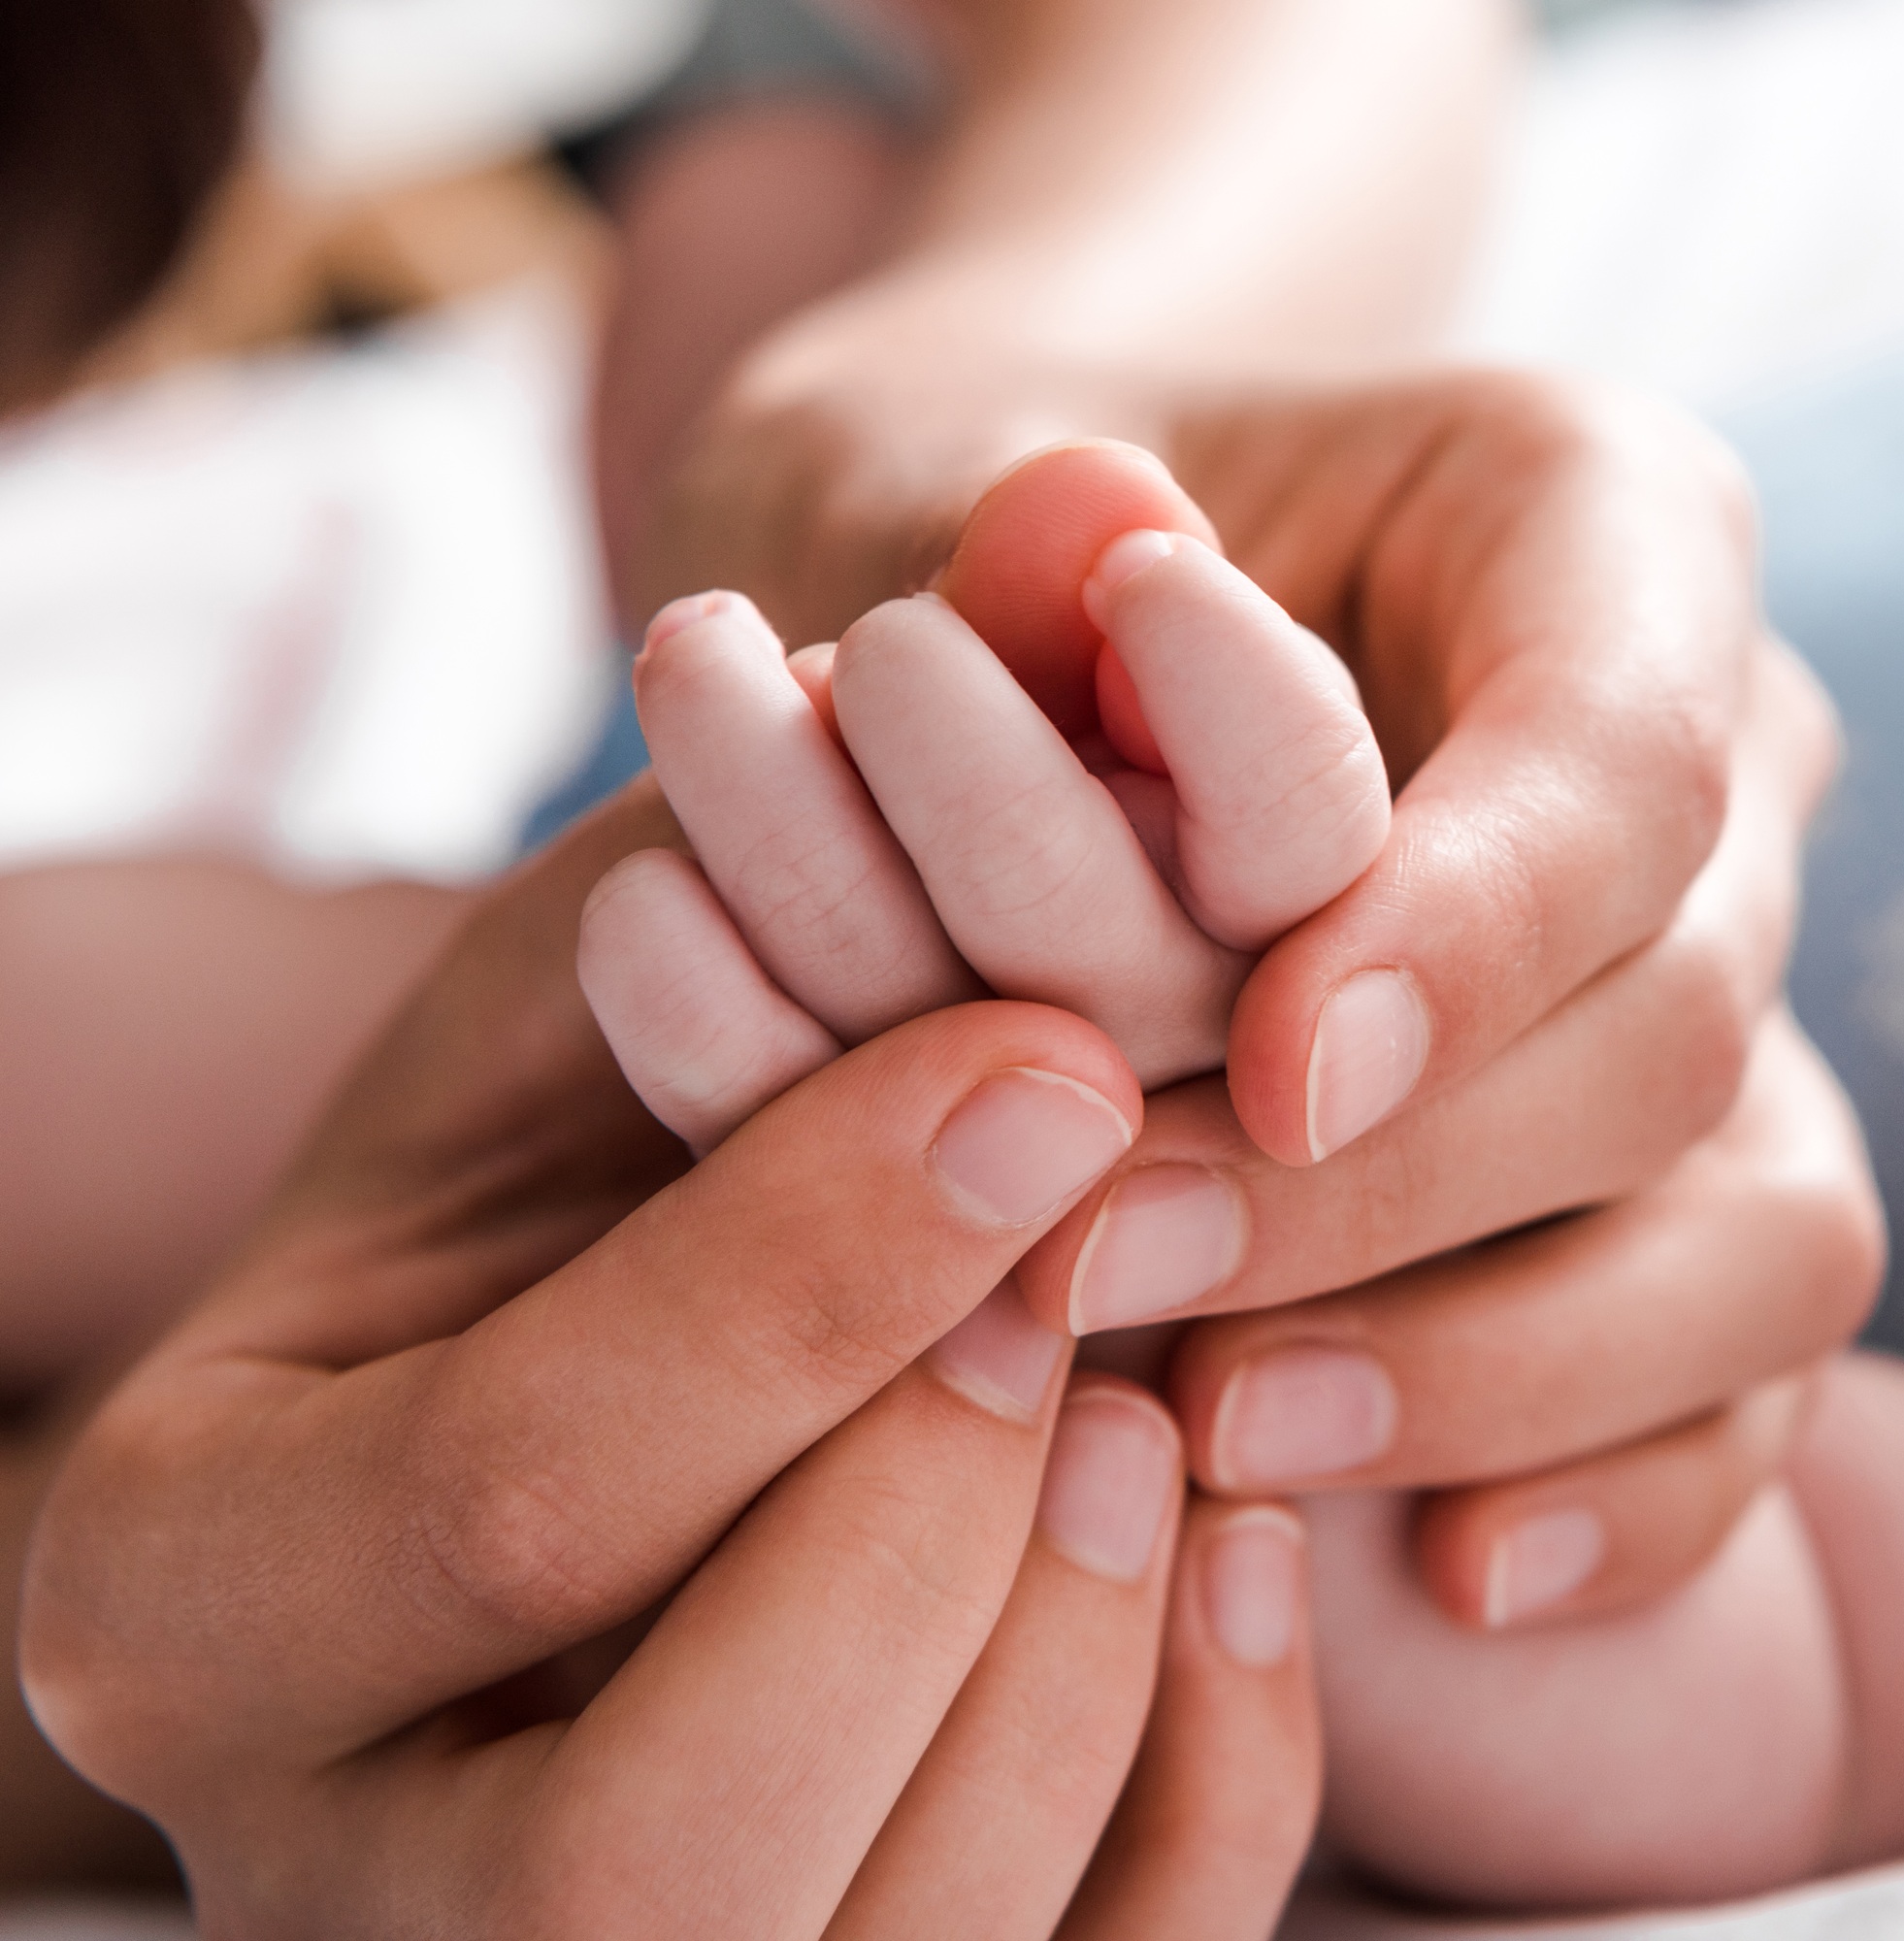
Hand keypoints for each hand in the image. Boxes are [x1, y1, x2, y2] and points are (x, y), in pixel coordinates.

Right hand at [21, 785, 1319, 1936]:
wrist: (577, 1357)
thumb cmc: (573, 1144)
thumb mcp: (619, 972)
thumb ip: (803, 805)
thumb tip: (1099, 522)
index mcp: (196, 1584)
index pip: (514, 1496)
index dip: (808, 1275)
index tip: (1050, 1062)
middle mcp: (337, 1858)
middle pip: (658, 1848)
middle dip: (932, 1528)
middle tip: (1107, 1266)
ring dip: (1081, 1669)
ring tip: (1170, 1406)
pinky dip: (1193, 1794)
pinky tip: (1242, 1557)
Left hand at [596, 401, 1881, 1627]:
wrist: (990, 645)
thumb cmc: (950, 537)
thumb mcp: (916, 478)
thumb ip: (991, 530)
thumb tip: (1090, 552)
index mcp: (1576, 525)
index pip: (1617, 744)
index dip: (1471, 929)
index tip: (1272, 1069)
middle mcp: (1689, 759)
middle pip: (1663, 1012)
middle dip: (1391, 1182)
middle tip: (1096, 1266)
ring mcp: (1699, 979)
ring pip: (1742, 1220)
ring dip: (1487, 1356)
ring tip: (1222, 1425)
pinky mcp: (1671, 1176)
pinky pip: (1729, 1367)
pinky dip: (1608, 1477)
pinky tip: (1442, 1570)